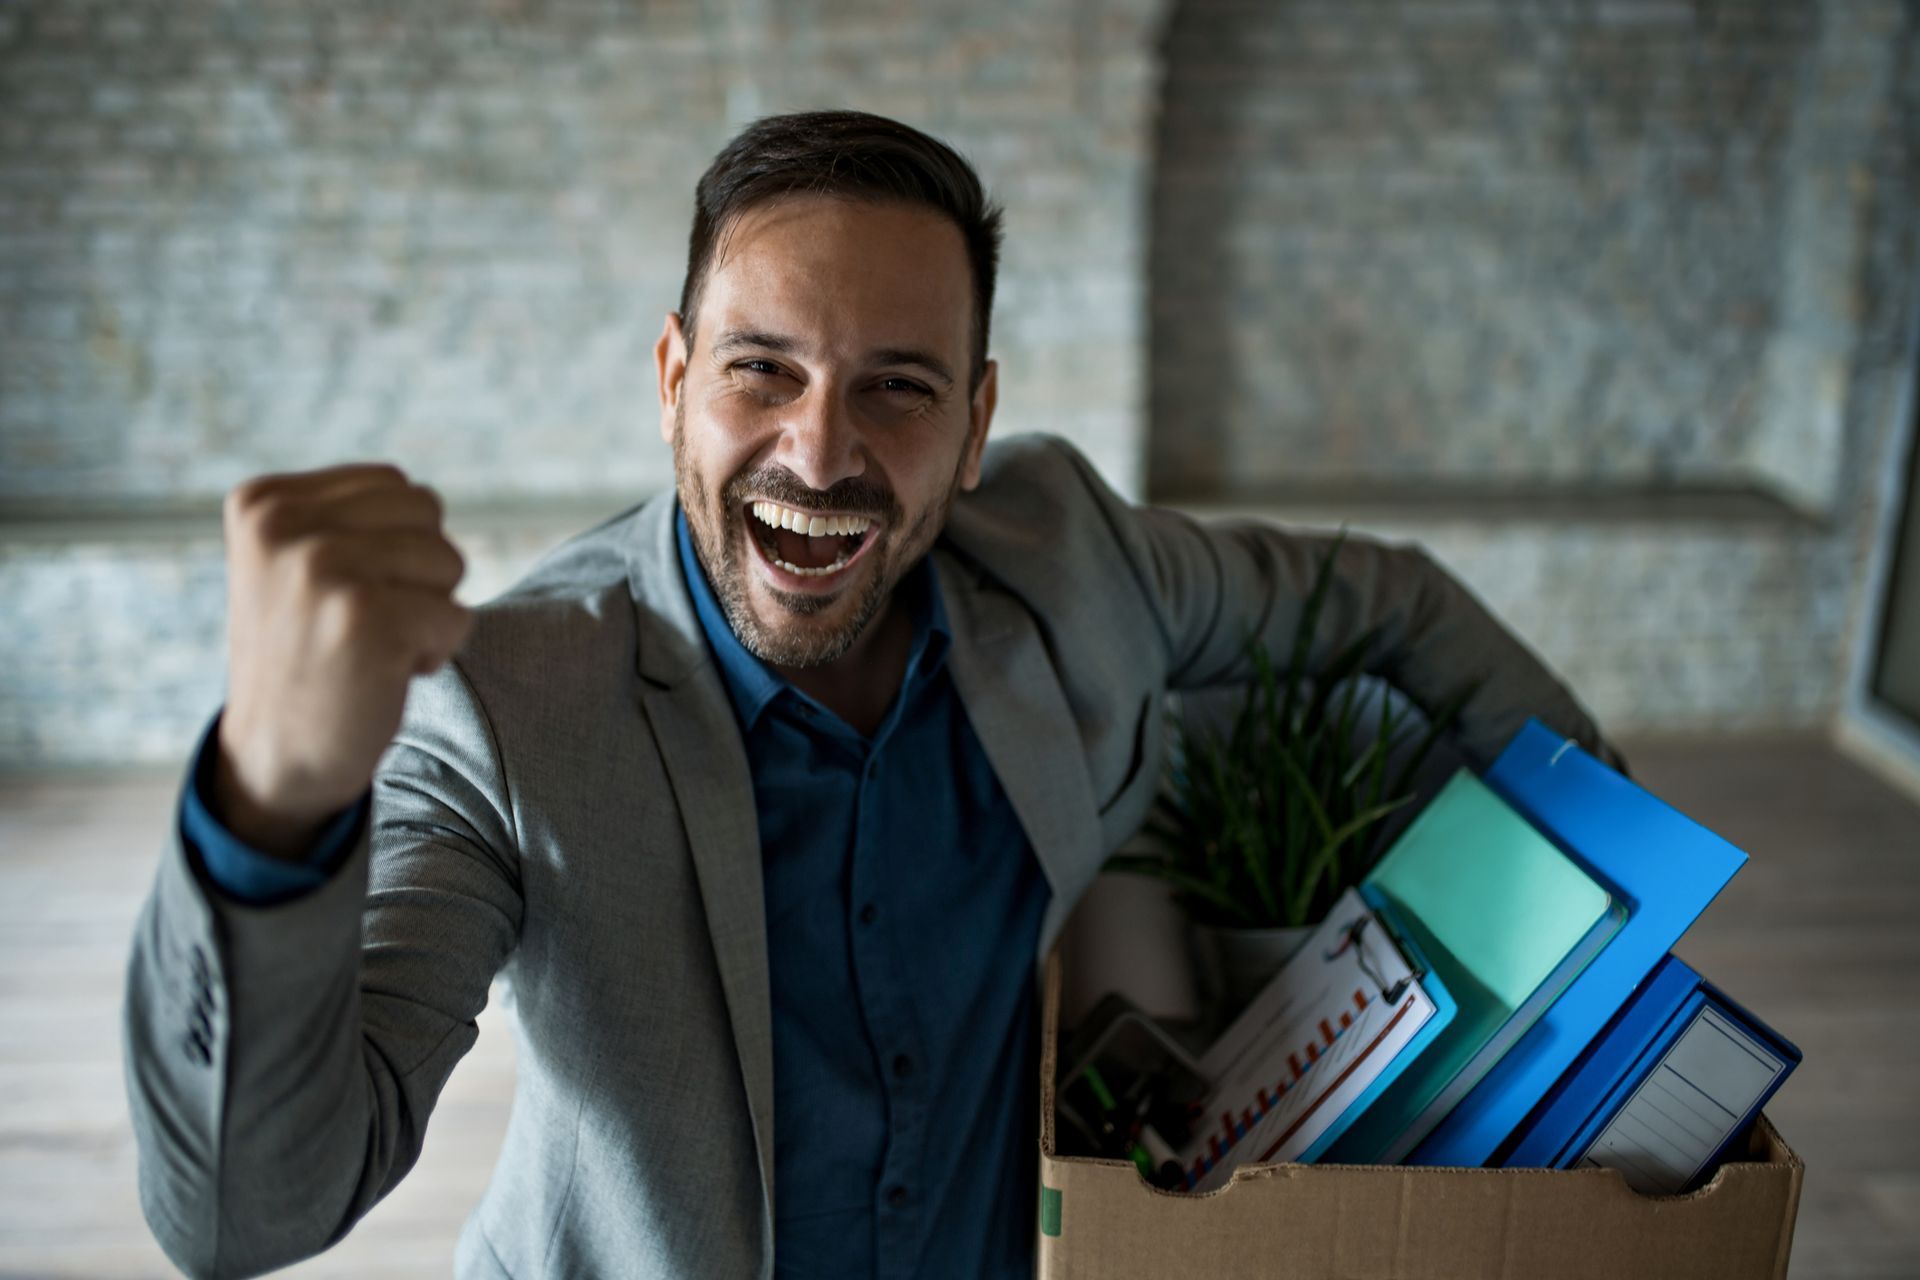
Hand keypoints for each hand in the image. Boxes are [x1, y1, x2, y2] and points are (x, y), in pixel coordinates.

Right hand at [212, 464, 472, 858]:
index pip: (396, 486)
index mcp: (263, 501)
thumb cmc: (308, 657)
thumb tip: (424, 497)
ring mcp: (320, 568)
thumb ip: (345, 517)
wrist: (275, 759)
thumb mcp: (296, 564)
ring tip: (373, 646)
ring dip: (430, 612)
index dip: (394, 547)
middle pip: (428, 514)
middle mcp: (282, 525)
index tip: (342, 597)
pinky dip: (438, 649)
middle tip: (364, 625)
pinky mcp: (364, 617)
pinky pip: (458, 615)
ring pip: (449, 560)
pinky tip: (386, 673)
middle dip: (419, 574)